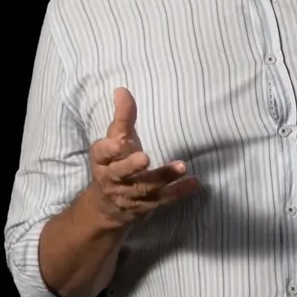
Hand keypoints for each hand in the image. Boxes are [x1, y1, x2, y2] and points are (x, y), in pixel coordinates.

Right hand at [87, 87, 200, 226]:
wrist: (107, 206)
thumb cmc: (114, 163)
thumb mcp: (115, 139)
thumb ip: (122, 117)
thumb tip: (122, 90)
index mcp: (102, 161)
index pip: (101, 154)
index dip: (108, 149)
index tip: (118, 143)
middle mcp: (113, 179)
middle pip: (120, 173)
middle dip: (131, 167)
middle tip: (145, 158)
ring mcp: (129, 195)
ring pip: (145, 188)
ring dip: (163, 178)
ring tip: (182, 167)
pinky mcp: (146, 206)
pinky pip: (164, 199)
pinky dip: (179, 191)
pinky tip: (195, 183)